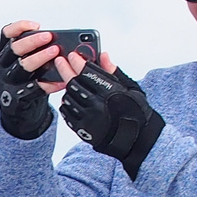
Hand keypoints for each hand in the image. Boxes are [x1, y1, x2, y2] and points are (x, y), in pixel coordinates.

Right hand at [0, 23, 56, 138]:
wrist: (16, 109)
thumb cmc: (23, 81)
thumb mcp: (22, 62)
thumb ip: (34, 51)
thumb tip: (59, 40)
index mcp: (3, 54)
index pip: (5, 34)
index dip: (19, 27)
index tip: (36, 25)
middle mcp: (2, 67)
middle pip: (14, 49)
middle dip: (32, 40)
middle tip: (49, 36)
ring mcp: (7, 82)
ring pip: (23, 67)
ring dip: (40, 58)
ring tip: (55, 52)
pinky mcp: (16, 97)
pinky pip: (34, 89)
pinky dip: (49, 85)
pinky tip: (61, 81)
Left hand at [59, 63, 164, 178]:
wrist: (134, 140)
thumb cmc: (135, 114)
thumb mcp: (130, 89)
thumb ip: (114, 72)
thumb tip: (103, 56)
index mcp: (109, 93)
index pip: (87, 72)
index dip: (77, 62)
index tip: (72, 55)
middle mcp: (96, 105)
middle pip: (73, 82)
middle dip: (65, 69)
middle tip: (61, 61)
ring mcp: (87, 118)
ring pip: (68, 96)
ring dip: (66, 86)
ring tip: (68, 80)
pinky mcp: (82, 129)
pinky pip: (66, 112)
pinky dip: (66, 103)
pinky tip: (70, 98)